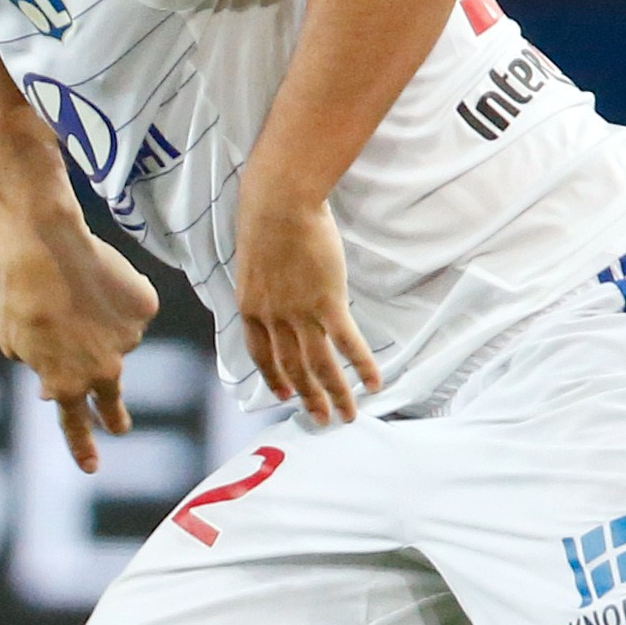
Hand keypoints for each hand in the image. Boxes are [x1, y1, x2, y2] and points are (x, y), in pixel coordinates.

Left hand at [0, 226, 155, 470]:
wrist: (44, 252)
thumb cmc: (19, 297)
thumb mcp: (17, 344)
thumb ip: (41, 369)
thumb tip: (52, 385)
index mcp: (67, 384)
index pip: (75, 424)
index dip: (82, 447)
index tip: (91, 467)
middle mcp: (104, 371)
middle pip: (113, 401)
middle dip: (114, 418)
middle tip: (118, 426)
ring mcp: (129, 341)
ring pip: (117, 339)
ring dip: (101, 326)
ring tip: (75, 294)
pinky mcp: (144, 310)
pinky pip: (132, 308)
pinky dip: (118, 298)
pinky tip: (98, 279)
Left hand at [233, 183, 381, 423]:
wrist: (279, 204)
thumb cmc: (266, 221)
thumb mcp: (254, 261)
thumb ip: (264, 285)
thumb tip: (275, 288)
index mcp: (251, 308)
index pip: (261, 355)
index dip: (273, 378)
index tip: (283, 396)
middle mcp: (274, 318)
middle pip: (292, 368)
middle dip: (308, 397)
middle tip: (320, 420)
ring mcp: (300, 313)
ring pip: (320, 365)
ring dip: (336, 394)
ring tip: (348, 416)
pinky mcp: (328, 302)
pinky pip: (347, 343)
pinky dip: (362, 366)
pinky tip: (374, 384)